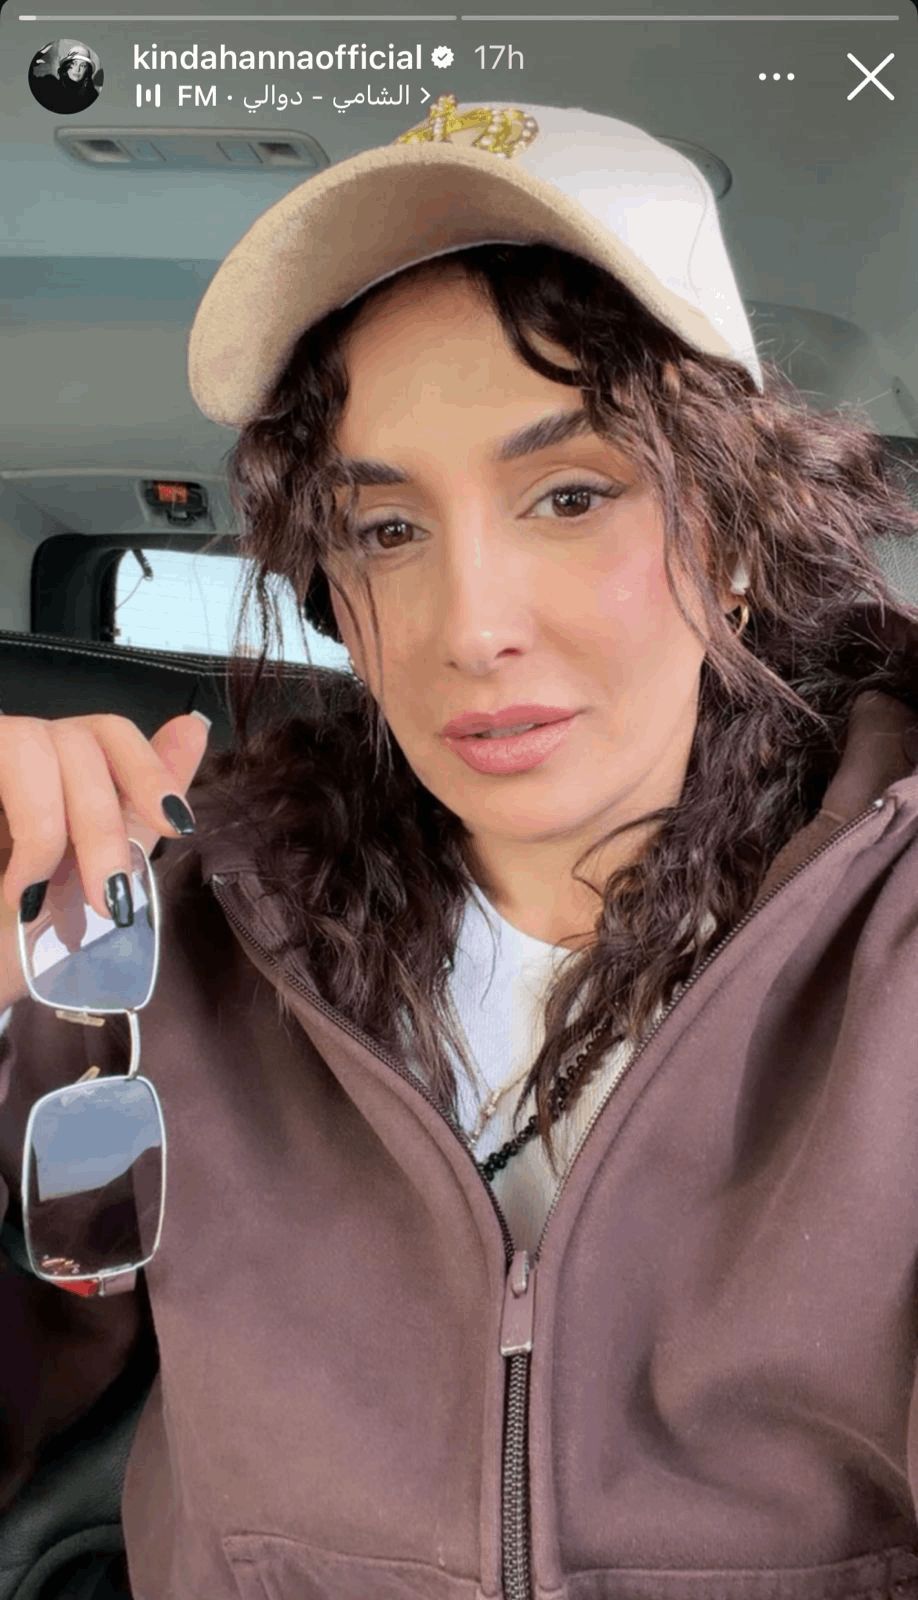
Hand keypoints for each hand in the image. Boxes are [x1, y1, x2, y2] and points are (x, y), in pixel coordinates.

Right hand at [0, 712, 209, 980]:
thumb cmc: (19, 925)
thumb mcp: (93, 868)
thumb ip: (138, 806)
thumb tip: (195, 728)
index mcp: (64, 763)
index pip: (112, 733)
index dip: (148, 771)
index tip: (177, 826)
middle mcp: (23, 748)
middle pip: (79, 742)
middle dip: (101, 825)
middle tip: (107, 900)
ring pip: (30, 746)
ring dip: (46, 829)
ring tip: (34, 896)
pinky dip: (21, 833)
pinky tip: (14, 886)